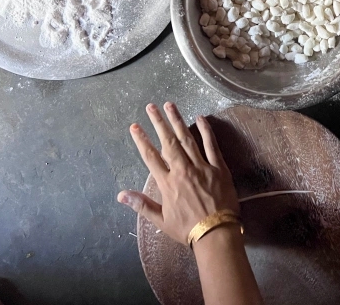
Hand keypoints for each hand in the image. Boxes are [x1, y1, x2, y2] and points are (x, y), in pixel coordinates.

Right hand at [118, 102, 239, 244]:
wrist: (216, 233)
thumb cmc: (187, 229)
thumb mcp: (160, 220)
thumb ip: (141, 205)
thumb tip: (121, 195)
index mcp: (167, 183)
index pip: (151, 156)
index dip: (141, 140)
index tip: (135, 126)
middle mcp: (182, 170)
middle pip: (168, 142)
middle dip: (158, 122)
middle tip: (151, 106)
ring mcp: (201, 167)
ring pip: (187, 139)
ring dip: (178, 121)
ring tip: (170, 105)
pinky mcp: (219, 168)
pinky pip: (212, 145)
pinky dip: (206, 131)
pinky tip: (200, 118)